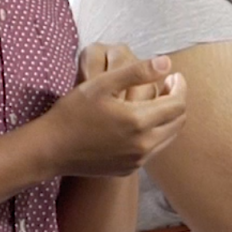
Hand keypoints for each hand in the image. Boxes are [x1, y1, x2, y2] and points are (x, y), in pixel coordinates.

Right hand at [40, 43, 187, 177]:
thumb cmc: (73, 112)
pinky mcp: (129, 169)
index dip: (180, 87)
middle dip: (177, 101)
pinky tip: (141, 121)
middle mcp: (143, 145)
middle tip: (169, 85)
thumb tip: (167, 63)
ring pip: (168, 137)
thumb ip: (137, 72)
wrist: (51, 149)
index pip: (177, 104)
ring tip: (158, 101)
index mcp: (139, 121)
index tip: (174, 75)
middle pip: (178, 122)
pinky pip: (153, 150)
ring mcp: (137, 160)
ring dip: (168, 118)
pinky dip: (155, 133)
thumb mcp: (103, 83)